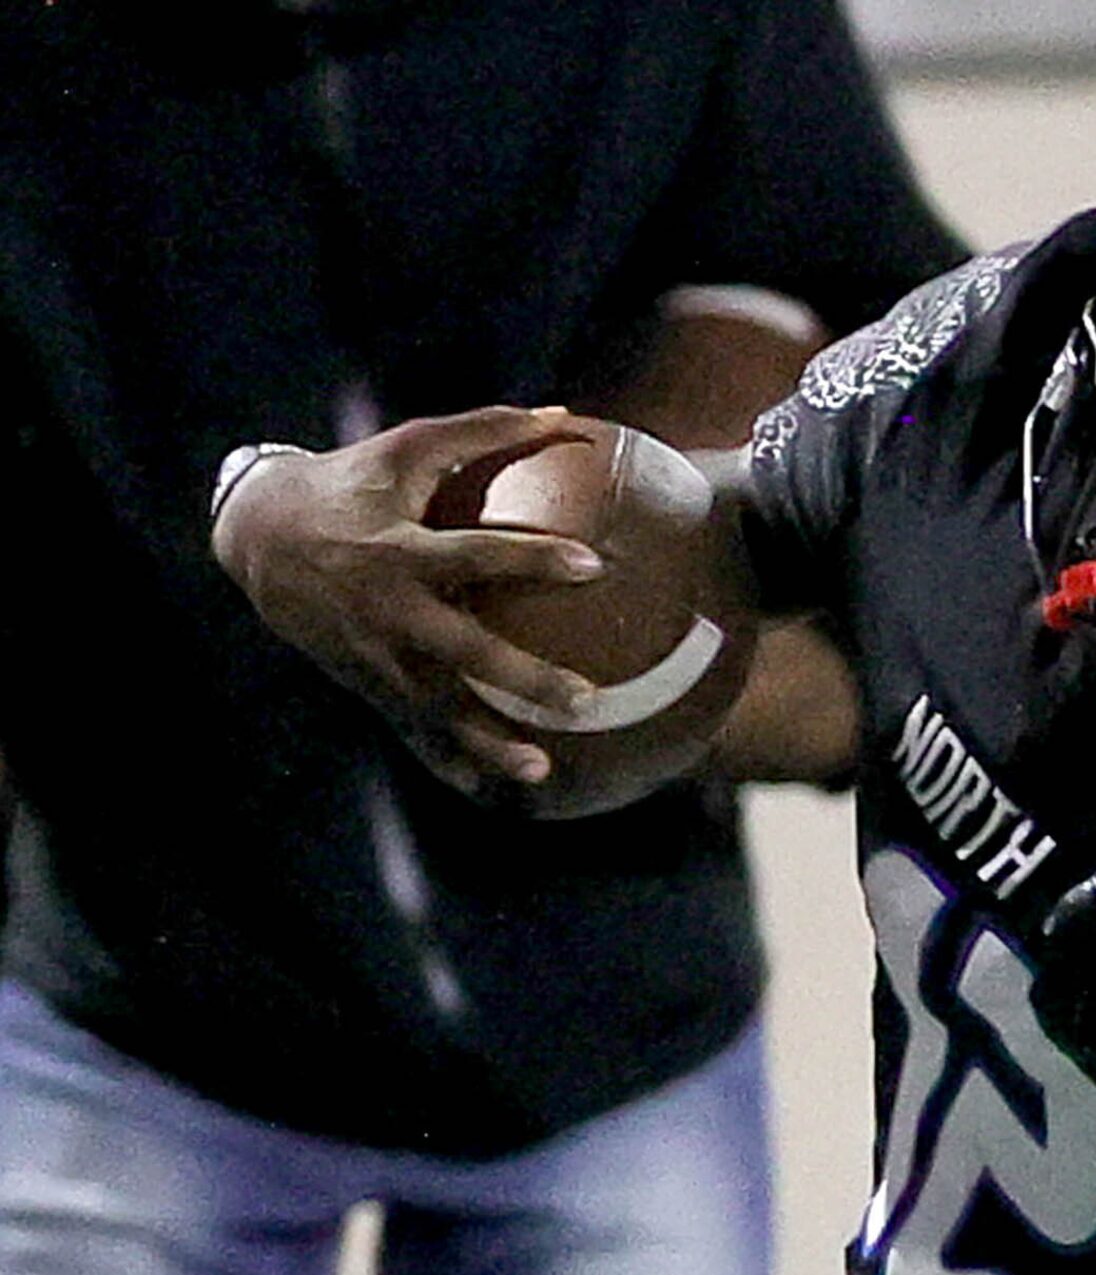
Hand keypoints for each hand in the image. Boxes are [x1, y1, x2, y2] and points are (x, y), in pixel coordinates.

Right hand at [210, 406, 609, 796]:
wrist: (254, 538)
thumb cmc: (348, 485)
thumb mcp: (404, 448)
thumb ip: (480, 432)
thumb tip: (561, 413)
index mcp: (400, 552)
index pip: (476, 555)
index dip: (532, 557)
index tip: (592, 565)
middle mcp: (388, 610)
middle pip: (462, 653)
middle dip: (521, 679)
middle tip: (584, 701)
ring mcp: (373, 655)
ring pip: (437, 707)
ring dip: (486, 741)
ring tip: (542, 769)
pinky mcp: (362, 681)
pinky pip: (407, 728)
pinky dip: (442, 759)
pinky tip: (485, 789)